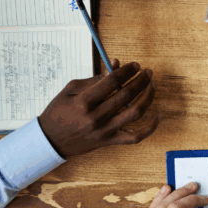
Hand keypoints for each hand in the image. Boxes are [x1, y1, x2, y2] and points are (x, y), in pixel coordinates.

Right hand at [38, 59, 158, 158]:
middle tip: (147, 72)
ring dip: (147, 97)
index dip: (126, 71)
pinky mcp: (110, 141)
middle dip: (141, 80)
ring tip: (152, 86)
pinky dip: (150, 128)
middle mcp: (96, 117)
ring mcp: (104, 131)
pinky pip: (135, 136)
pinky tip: (157, 116)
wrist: (50, 140)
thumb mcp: (70, 90)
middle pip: (126, 95)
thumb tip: (115, 66)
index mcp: (84, 102)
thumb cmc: (58, 112)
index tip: (135, 65)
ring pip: (135, 113)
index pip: (111, 82)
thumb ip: (94, 79)